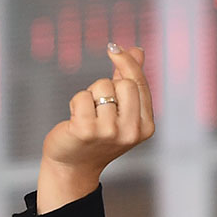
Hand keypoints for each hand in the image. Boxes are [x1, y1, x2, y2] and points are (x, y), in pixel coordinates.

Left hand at [37, 43, 154, 213]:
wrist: (71, 167)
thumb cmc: (96, 137)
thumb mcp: (120, 111)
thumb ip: (130, 81)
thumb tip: (137, 50)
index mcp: (146, 127)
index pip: (139, 84)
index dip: (127, 63)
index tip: (113, 48)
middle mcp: (131, 132)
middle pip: (123, 82)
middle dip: (106, 86)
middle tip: (97, 106)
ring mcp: (109, 132)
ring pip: (101, 87)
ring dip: (90, 96)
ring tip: (86, 116)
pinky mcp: (86, 131)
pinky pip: (82, 96)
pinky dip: (76, 102)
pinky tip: (74, 120)